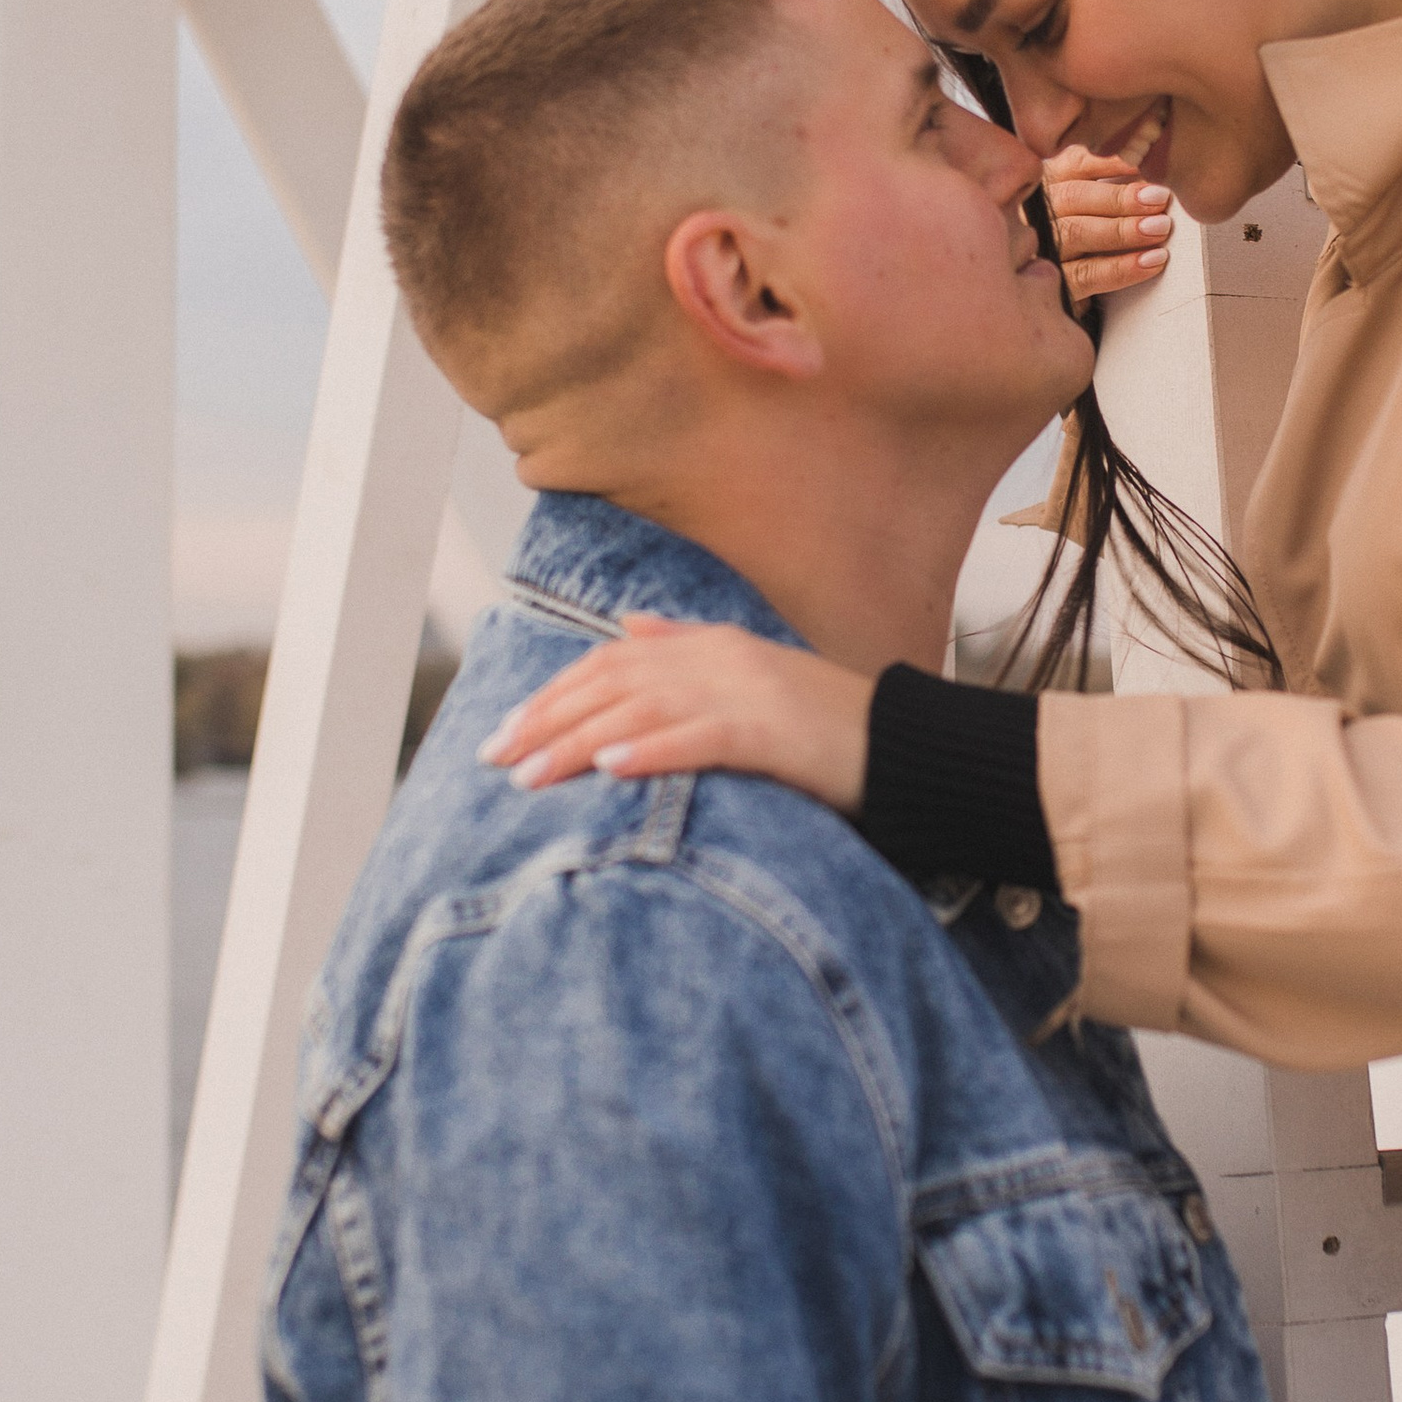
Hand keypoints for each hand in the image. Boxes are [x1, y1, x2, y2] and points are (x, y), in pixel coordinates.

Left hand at [478, 615, 872, 811]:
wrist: (905, 745)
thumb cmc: (828, 724)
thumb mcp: (754, 672)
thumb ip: (687, 646)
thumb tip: (628, 626)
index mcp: (712, 645)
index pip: (610, 663)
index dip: (553, 695)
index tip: (508, 731)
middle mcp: (720, 660)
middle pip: (613, 685)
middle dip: (547, 721)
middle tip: (496, 758)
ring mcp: (746, 693)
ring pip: (640, 712)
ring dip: (577, 744)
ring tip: (530, 775)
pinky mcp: (770, 731)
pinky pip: (698, 739)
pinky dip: (650, 752)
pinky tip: (610, 769)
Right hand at [1042, 143, 1172, 306]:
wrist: (1058, 308)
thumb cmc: (1086, 250)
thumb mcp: (1089, 212)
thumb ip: (1106, 188)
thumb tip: (1148, 175)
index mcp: (1042, 188)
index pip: (1071, 164)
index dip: (1108, 161)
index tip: (1142, 162)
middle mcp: (1031, 216)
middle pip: (1072, 197)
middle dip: (1120, 197)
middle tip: (1159, 198)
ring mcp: (1037, 253)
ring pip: (1076, 233)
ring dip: (1123, 230)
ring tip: (1159, 228)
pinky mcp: (1051, 289)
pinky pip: (1086, 275)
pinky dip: (1121, 267)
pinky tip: (1151, 261)